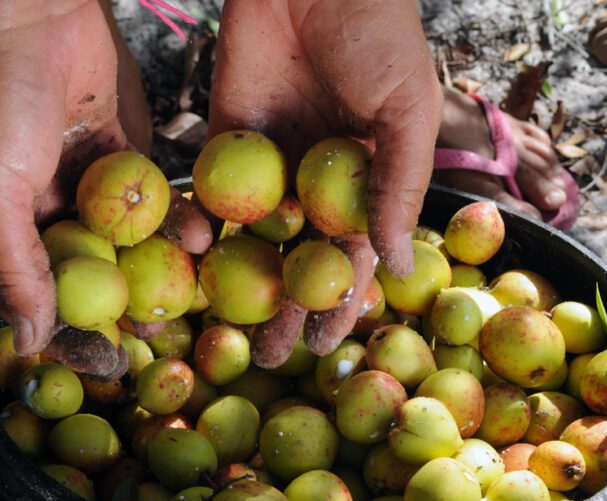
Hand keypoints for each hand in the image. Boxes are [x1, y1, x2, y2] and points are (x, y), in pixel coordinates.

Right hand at [0, 0, 209, 354]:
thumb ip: (11, 267)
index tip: (110, 363)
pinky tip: (201, 236)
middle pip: (98, 278)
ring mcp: (96, 187)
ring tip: (193, 292)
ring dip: (162, 269)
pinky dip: (177, 219)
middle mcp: (54, 214)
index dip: (76, 335)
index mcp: (12, 231)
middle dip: (130, 308)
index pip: (46, 301)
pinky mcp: (130, 158)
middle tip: (163, 333)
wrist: (32, 12)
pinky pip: (157, 200)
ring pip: (134, 243)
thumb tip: (29, 340)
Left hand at [209, 0, 442, 360]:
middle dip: (285, 307)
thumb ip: (400, 187)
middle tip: (271, 356)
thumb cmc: (378, 37)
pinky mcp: (223, 142)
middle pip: (296, 258)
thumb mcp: (407, 114)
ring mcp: (266, 166)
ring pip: (252, 237)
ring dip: (242, 282)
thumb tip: (395, 263)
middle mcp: (313, 183)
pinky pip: (212, 192)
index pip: (350, 256)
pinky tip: (199, 256)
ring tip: (230, 328)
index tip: (324, 343)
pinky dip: (203, 224)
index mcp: (362, 183)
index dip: (339, 301)